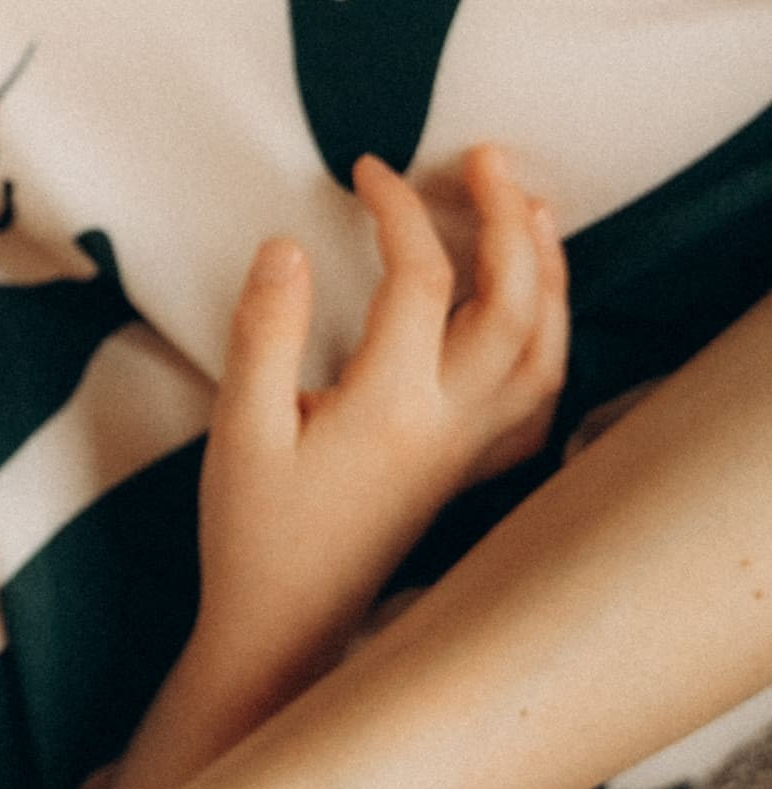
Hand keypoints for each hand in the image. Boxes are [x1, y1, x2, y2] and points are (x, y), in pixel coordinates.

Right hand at [196, 148, 567, 698]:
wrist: (282, 630)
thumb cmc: (253, 533)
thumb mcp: (239, 429)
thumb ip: (263, 333)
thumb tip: (286, 246)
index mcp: (390, 407)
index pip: (419, 279)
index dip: (397, 210)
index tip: (364, 172)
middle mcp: (448, 425)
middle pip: (513, 302)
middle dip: (507, 218)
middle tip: (484, 158)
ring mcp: (467, 451)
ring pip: (543, 349)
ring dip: (546, 272)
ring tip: (529, 211)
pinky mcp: (466, 472)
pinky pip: (536, 402)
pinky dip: (549, 344)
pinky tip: (532, 316)